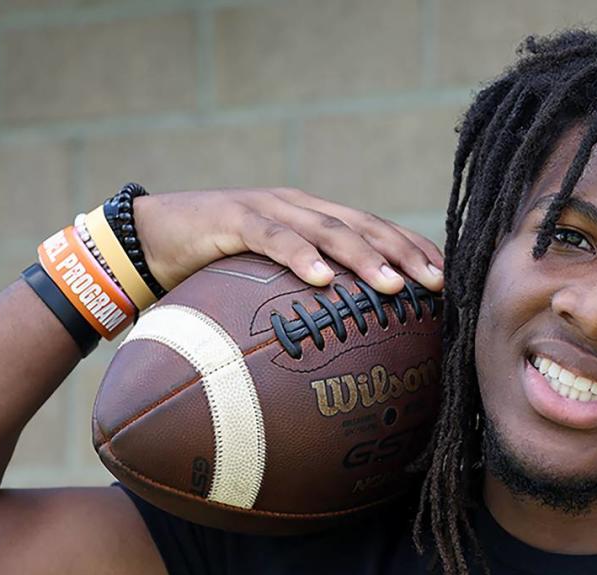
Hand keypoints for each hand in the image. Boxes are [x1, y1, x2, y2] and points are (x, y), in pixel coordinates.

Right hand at [132, 188, 443, 295]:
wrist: (150, 236)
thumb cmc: (217, 267)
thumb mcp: (269, 282)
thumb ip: (304, 298)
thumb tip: (343, 346)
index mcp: (315, 216)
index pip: (376, 229)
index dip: (412, 248)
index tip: (446, 278)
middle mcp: (300, 206)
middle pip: (364, 225)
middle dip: (404, 252)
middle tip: (436, 283)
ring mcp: (269, 208)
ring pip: (327, 227)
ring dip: (363, 256)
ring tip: (393, 284)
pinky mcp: (233, 218)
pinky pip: (272, 237)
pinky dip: (299, 256)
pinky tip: (322, 278)